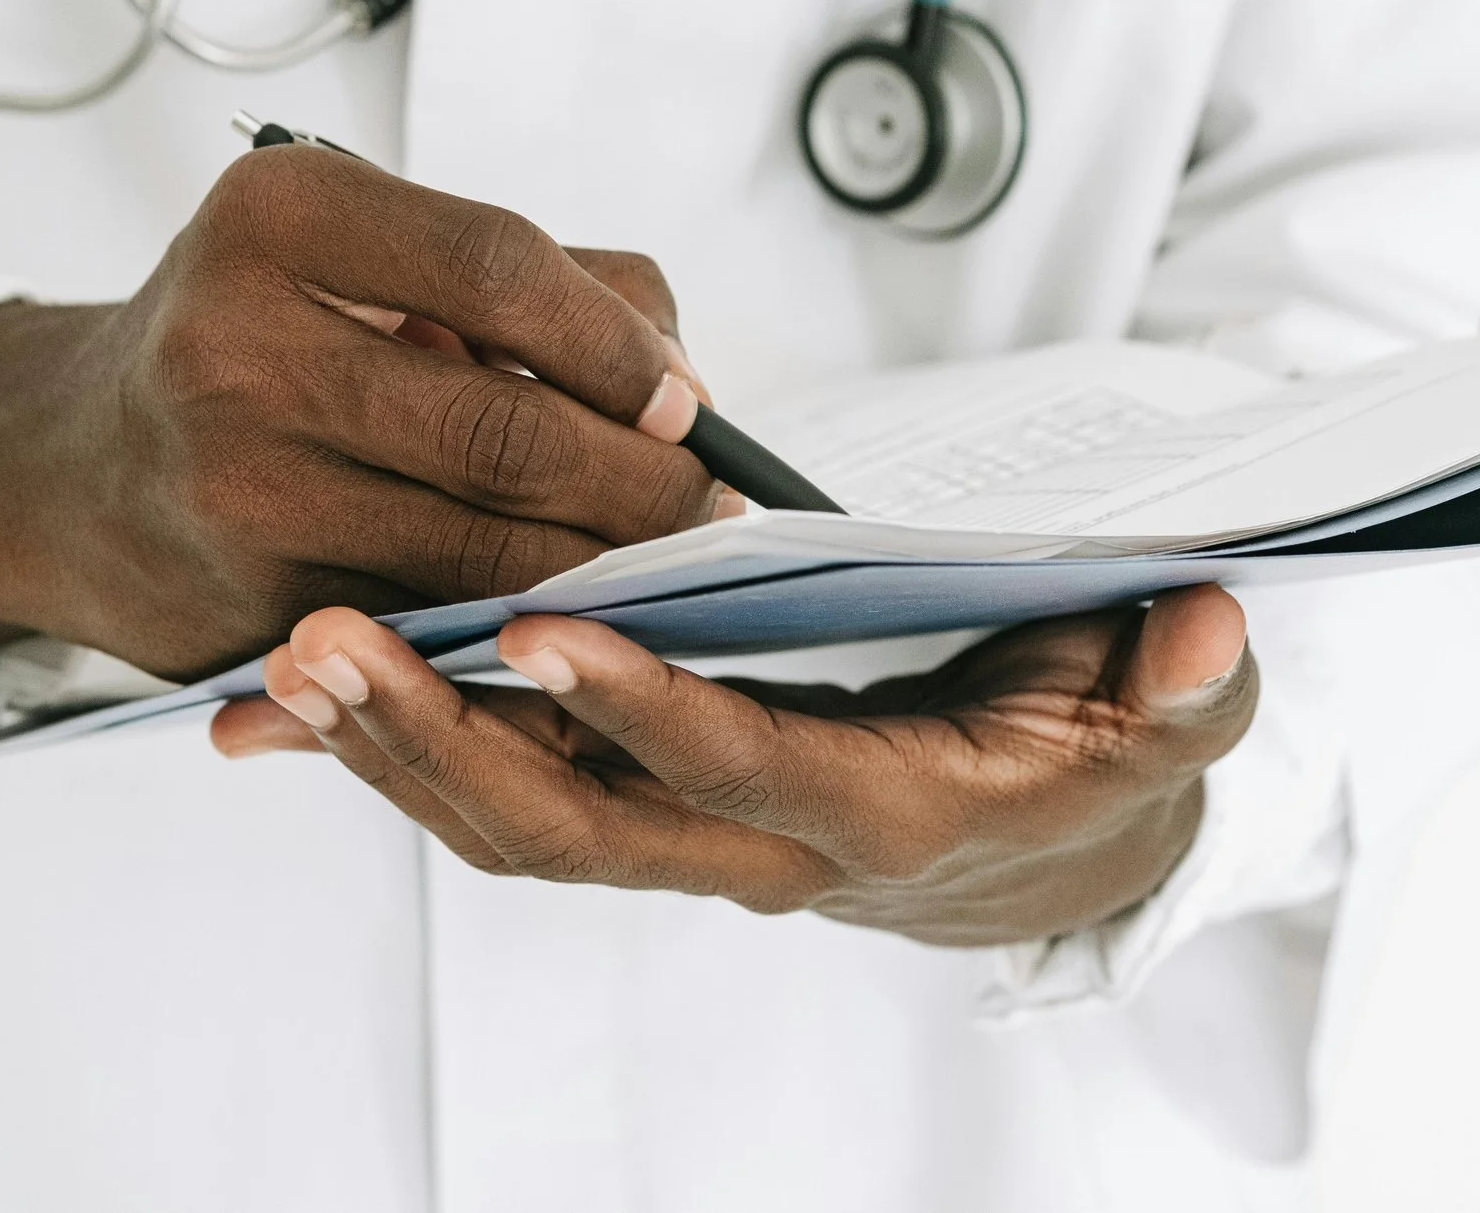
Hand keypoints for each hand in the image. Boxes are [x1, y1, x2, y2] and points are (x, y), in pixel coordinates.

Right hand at [0, 146, 730, 678]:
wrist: (73, 466)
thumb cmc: (256, 336)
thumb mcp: (359, 250)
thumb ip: (530, 282)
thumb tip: (680, 385)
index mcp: (279, 216)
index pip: (501, 267)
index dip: (618, 345)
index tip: (684, 399)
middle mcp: (239, 344)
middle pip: (509, 430)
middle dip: (643, 481)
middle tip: (708, 503)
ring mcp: (240, 486)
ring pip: (487, 549)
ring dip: (603, 564)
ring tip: (659, 554)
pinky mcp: (254, 606)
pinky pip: (439, 625)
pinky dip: (524, 623)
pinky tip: (568, 609)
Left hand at [210, 586, 1253, 942]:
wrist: (1044, 854)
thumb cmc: (1089, 759)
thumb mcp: (1166, 724)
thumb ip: (1180, 686)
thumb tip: (1196, 626)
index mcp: (880, 813)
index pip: (750, 771)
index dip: (648, 715)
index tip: (542, 630)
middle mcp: (757, 851)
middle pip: (575, 828)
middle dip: (444, 742)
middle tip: (327, 645)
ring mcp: (679, 840)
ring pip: (511, 825)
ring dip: (392, 749)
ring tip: (283, 663)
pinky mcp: (632, 811)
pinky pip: (500, 800)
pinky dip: (396, 754)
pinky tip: (287, 707)